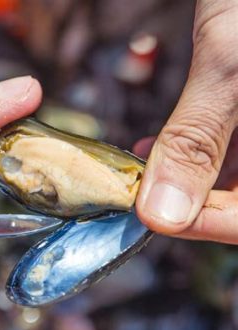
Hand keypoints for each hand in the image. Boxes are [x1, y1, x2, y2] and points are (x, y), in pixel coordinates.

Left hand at [134, 0, 237, 243]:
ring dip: (182, 176)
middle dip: (185, 198)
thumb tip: (160, 214)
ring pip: (231, 177)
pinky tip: (156, 146)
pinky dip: (193, 150)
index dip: (201, 223)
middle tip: (142, 191)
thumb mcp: (232, 64)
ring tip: (141, 166)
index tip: (150, 214)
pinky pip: (229, 147)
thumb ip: (196, 139)